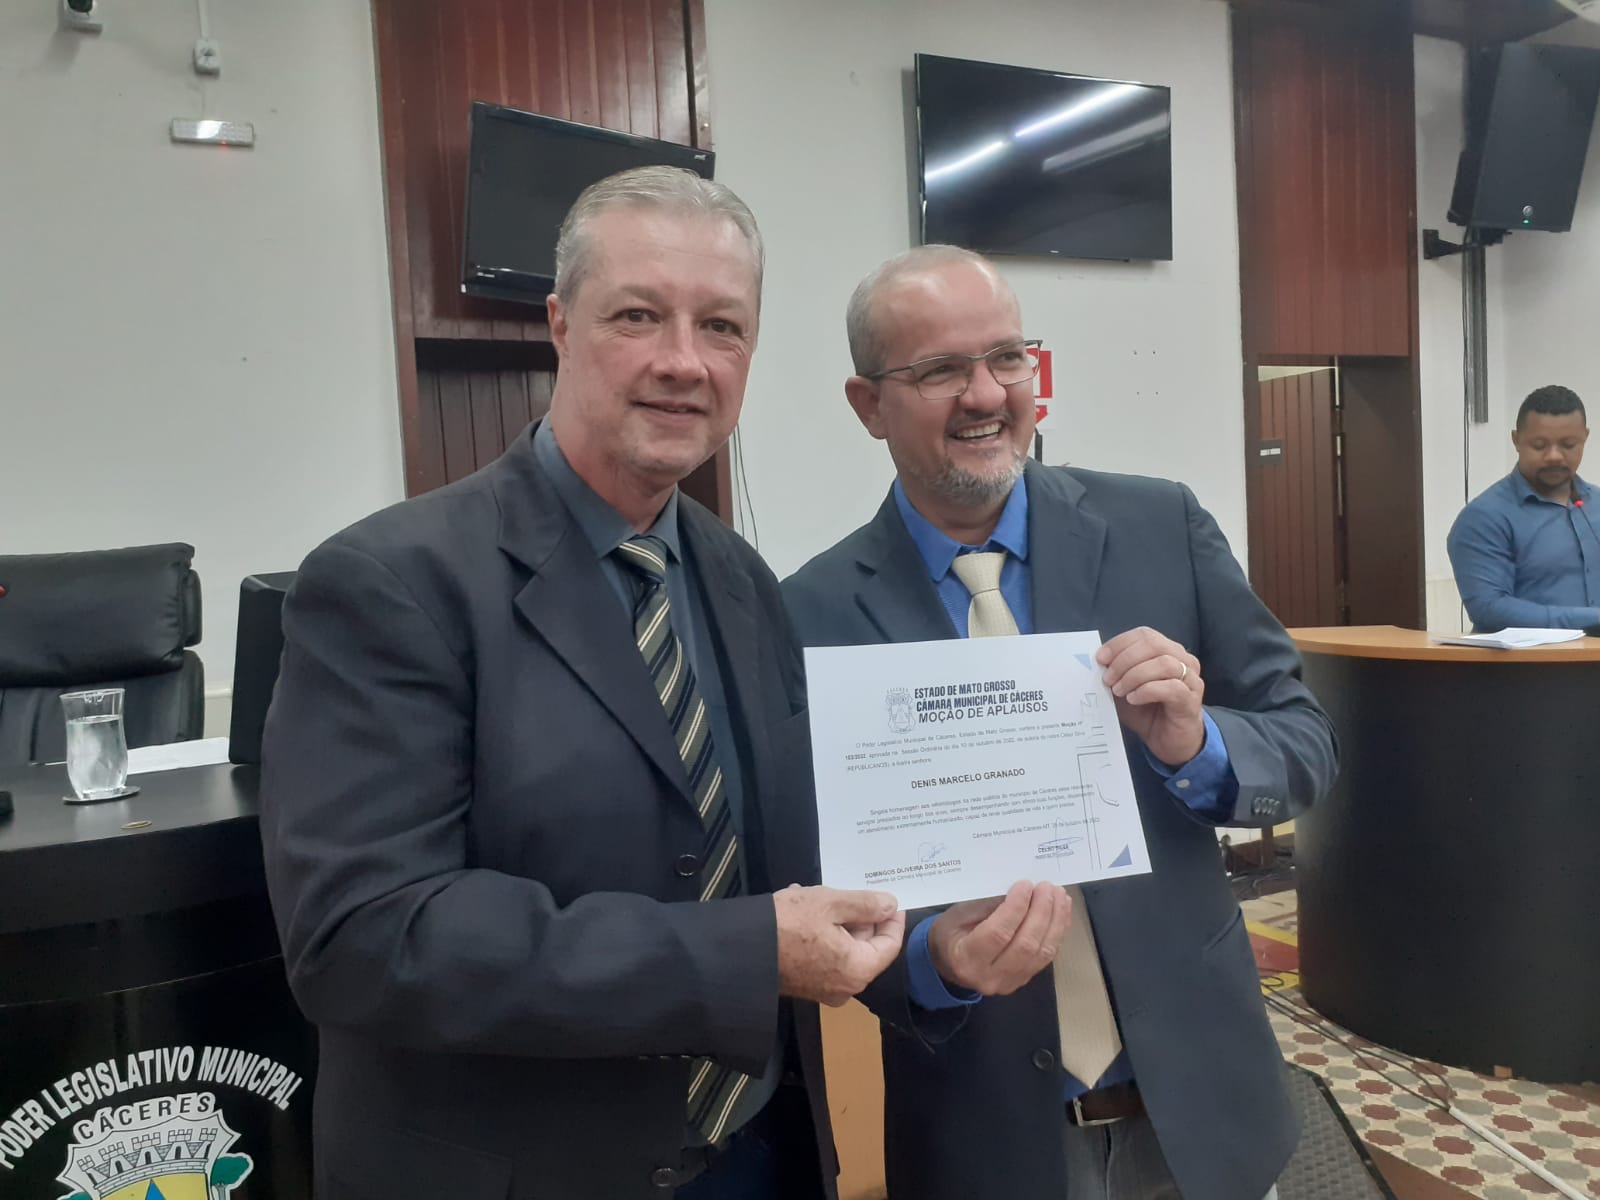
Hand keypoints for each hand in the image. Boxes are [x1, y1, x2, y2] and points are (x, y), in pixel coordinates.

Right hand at [775, 885, 905, 1005]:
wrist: (740, 949)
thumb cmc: (788, 924)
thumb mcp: (830, 903)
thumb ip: (866, 904)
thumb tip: (890, 906)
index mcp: (858, 970)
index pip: (890, 945)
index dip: (893, 919)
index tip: (891, 898)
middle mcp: (845, 987)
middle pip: (867, 947)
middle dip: (860, 917)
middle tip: (850, 890)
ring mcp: (824, 989)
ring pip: (844, 949)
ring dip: (837, 921)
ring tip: (820, 895)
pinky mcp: (806, 985)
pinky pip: (826, 956)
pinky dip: (822, 934)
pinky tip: (805, 910)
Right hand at [927, 881, 1070, 995]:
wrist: (948, 964)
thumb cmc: (950, 934)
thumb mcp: (957, 914)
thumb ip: (986, 905)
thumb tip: (1017, 891)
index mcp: (966, 958)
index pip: (998, 934)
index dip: (1015, 908)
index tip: (1025, 885)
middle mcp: (990, 976)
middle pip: (1025, 944)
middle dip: (1041, 912)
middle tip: (1046, 887)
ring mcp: (1010, 982)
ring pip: (1041, 952)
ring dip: (1055, 921)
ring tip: (1060, 896)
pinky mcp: (1024, 980)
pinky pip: (1047, 956)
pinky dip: (1057, 932)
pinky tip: (1061, 912)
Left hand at [1095, 626, 1204, 766]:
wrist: (1169, 742)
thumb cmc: (1148, 712)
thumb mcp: (1125, 689)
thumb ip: (1115, 674)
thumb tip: (1097, 663)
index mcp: (1168, 651)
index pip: (1144, 634)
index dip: (1120, 643)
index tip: (1100, 658)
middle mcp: (1184, 661)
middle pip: (1153, 645)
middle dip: (1124, 660)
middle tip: (1108, 679)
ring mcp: (1191, 680)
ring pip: (1163, 664)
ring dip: (1134, 675)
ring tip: (1119, 691)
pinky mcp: (1191, 700)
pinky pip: (1171, 687)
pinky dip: (1147, 690)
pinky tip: (1133, 699)